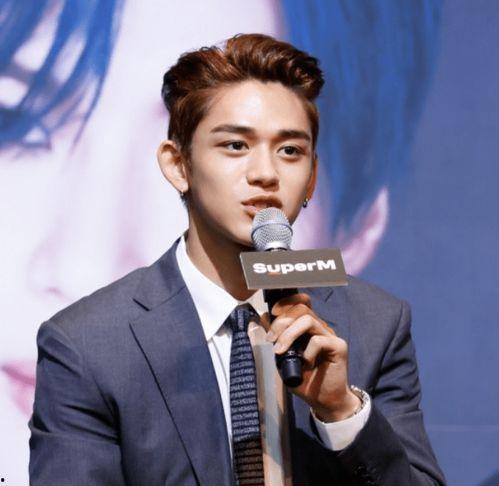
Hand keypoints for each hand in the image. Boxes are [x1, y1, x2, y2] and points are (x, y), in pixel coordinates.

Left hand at [264, 293, 360, 421]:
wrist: (323, 400)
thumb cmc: (304, 379)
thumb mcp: (283, 357)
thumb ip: (276, 336)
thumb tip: (263, 317)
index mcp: (307, 326)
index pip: (301, 302)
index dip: (287, 302)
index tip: (273, 312)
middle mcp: (319, 327)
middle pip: (302, 308)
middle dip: (282, 322)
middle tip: (272, 340)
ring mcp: (330, 335)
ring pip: (308, 320)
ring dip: (290, 334)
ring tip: (281, 350)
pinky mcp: (338, 347)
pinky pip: (319, 340)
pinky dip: (307, 352)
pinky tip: (305, 363)